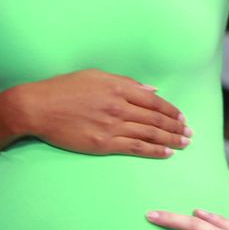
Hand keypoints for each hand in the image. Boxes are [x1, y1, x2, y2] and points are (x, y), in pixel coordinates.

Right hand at [10, 68, 191, 157]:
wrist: (38, 106)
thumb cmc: (64, 88)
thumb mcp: (96, 76)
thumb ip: (126, 83)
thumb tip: (151, 90)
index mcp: (119, 88)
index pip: (154, 102)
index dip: (171, 111)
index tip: (182, 118)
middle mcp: (119, 106)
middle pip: (156, 119)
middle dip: (176, 127)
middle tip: (190, 134)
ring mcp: (112, 125)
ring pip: (149, 134)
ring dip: (170, 140)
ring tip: (183, 144)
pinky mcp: (103, 143)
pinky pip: (134, 147)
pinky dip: (153, 150)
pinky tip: (165, 153)